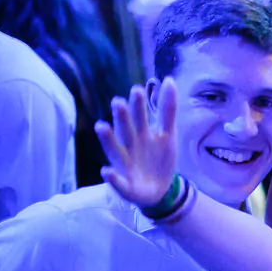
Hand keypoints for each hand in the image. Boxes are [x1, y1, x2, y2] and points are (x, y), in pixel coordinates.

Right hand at [95, 81, 178, 206]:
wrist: (158, 190)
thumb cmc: (158, 158)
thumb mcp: (167, 134)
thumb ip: (167, 110)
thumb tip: (170, 80)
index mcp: (140, 134)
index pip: (139, 117)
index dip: (138, 106)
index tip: (138, 89)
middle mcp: (129, 147)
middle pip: (126, 130)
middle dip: (122, 118)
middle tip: (118, 101)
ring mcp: (125, 165)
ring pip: (115, 151)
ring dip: (108, 140)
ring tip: (101, 126)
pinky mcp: (125, 186)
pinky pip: (118, 182)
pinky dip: (112, 178)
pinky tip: (106, 171)